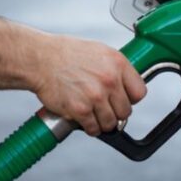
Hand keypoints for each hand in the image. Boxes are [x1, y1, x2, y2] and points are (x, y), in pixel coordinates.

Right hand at [31, 36, 146, 135]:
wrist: (41, 59)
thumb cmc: (66, 54)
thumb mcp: (98, 51)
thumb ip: (115, 68)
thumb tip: (125, 86)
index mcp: (117, 63)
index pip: (140, 92)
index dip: (130, 98)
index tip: (123, 99)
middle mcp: (109, 79)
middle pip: (126, 111)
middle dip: (115, 112)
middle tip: (104, 108)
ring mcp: (95, 96)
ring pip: (111, 123)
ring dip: (102, 122)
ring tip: (93, 114)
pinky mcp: (81, 110)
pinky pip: (94, 129)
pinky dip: (89, 127)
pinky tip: (83, 118)